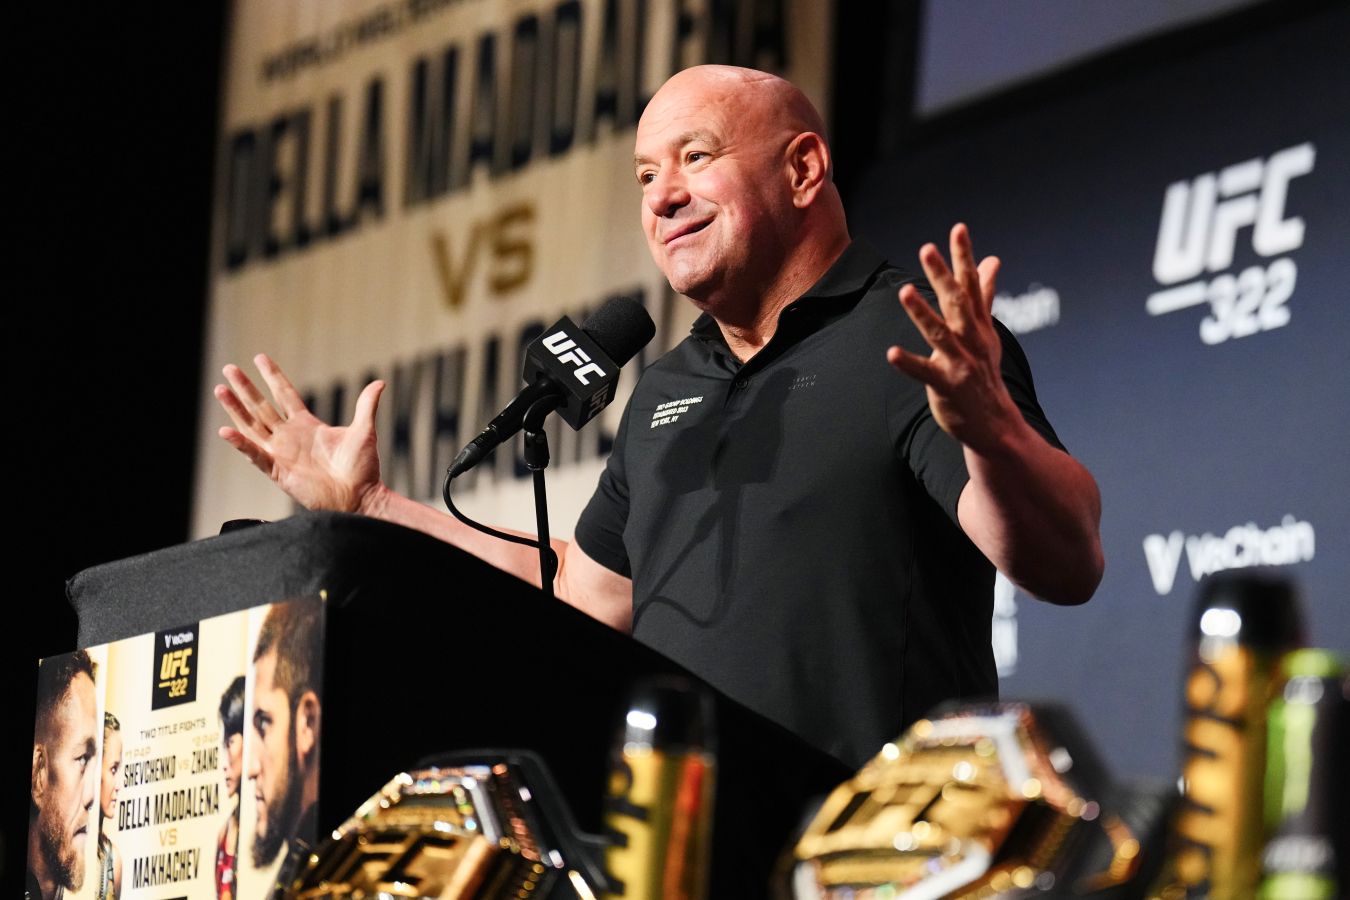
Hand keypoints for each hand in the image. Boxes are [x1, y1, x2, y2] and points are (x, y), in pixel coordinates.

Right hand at [215, 354, 386, 513]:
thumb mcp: (364, 430)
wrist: (361, 497)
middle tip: (229, 368)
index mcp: (308, 425)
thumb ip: (366, 405)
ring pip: (252, 427)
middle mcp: (290, 437)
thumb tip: (380, 382)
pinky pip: (256, 456)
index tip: (259, 358)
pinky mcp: (279, 472)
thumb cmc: (363, 468)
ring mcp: (282, 454)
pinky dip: (241, 444)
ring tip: (220, 390)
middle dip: (245, 388)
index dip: (272, 376)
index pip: (285, 394)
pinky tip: (226, 431)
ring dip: (235, 410)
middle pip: (261, 407)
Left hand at [887, 223, 1019, 452]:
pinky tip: (892, 353)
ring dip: (923, 313)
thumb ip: (984, 294)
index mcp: (978, 324)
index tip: (958, 229)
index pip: (971, 284)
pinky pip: (926, 373)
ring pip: (940, 334)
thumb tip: (992, 260)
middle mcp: (971, 340)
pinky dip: (910, 364)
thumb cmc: (984, 372)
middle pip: (956, 303)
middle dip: (942, 276)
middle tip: (927, 249)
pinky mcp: (947, 386)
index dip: (964, 257)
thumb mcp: (986, 330)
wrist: (995, 422)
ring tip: (905, 292)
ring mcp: (960, 363)